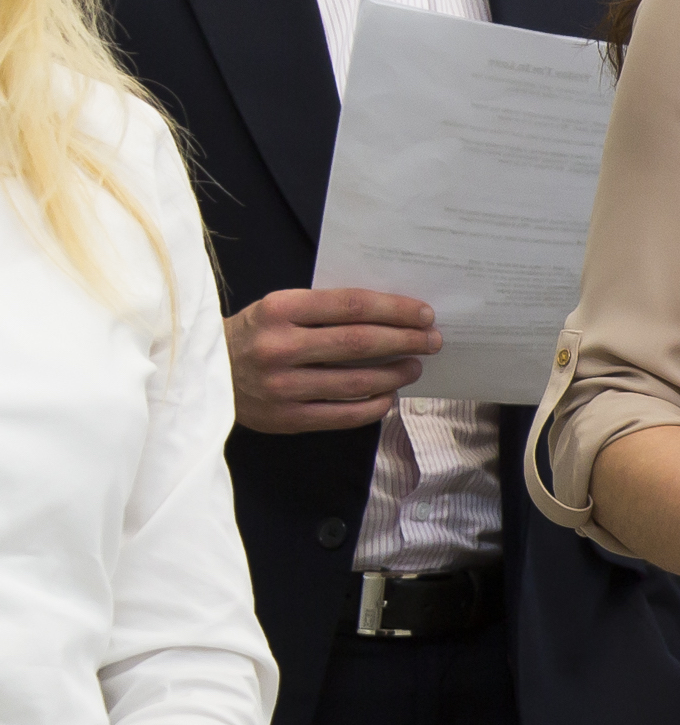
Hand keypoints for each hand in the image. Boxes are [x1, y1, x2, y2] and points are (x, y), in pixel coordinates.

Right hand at [224, 288, 441, 433]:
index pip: (352, 306)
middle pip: (360, 343)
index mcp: (279, 310)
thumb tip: (390, 314)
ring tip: (415, 367)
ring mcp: (281, 386)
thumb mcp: (277, 308)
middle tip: (432, 340)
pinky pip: (343, 414)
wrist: (201, 374)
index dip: (395, 309)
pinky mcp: (284, 418)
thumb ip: (324, 310)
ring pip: (356, 381)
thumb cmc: (252, 334)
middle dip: (406, 340)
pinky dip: (374, 405)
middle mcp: (279, 347)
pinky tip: (389, 395)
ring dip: (396, 374)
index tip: (424, 314)